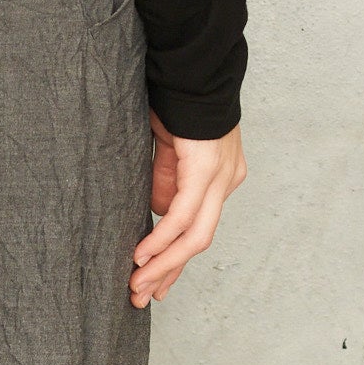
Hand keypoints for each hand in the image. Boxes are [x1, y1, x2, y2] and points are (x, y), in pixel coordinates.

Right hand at [129, 114, 245, 307]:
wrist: (189, 68)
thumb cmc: (174, 102)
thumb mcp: (167, 153)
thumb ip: (166, 184)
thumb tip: (158, 215)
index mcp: (219, 178)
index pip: (197, 230)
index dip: (173, 260)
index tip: (153, 284)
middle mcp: (226, 181)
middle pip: (198, 242)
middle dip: (167, 273)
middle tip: (140, 296)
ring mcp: (220, 177)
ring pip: (195, 237)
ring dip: (162, 265)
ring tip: (137, 286)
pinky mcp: (205, 170)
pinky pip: (183, 216)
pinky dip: (162, 239)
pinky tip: (142, 256)